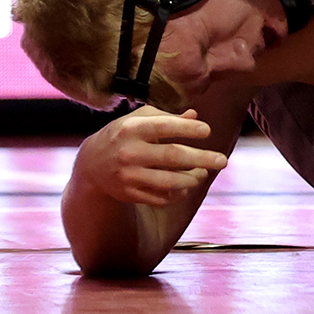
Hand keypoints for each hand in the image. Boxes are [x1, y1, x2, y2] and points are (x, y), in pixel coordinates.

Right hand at [75, 106, 225, 207]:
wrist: (91, 165)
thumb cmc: (123, 135)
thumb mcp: (138, 120)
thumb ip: (166, 117)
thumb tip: (195, 115)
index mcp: (132, 128)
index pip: (164, 127)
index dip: (188, 128)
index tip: (207, 131)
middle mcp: (129, 152)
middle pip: (172, 157)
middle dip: (201, 159)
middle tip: (223, 161)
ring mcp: (128, 176)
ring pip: (169, 182)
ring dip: (192, 179)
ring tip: (203, 174)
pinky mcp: (129, 194)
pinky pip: (160, 198)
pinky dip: (177, 194)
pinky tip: (186, 186)